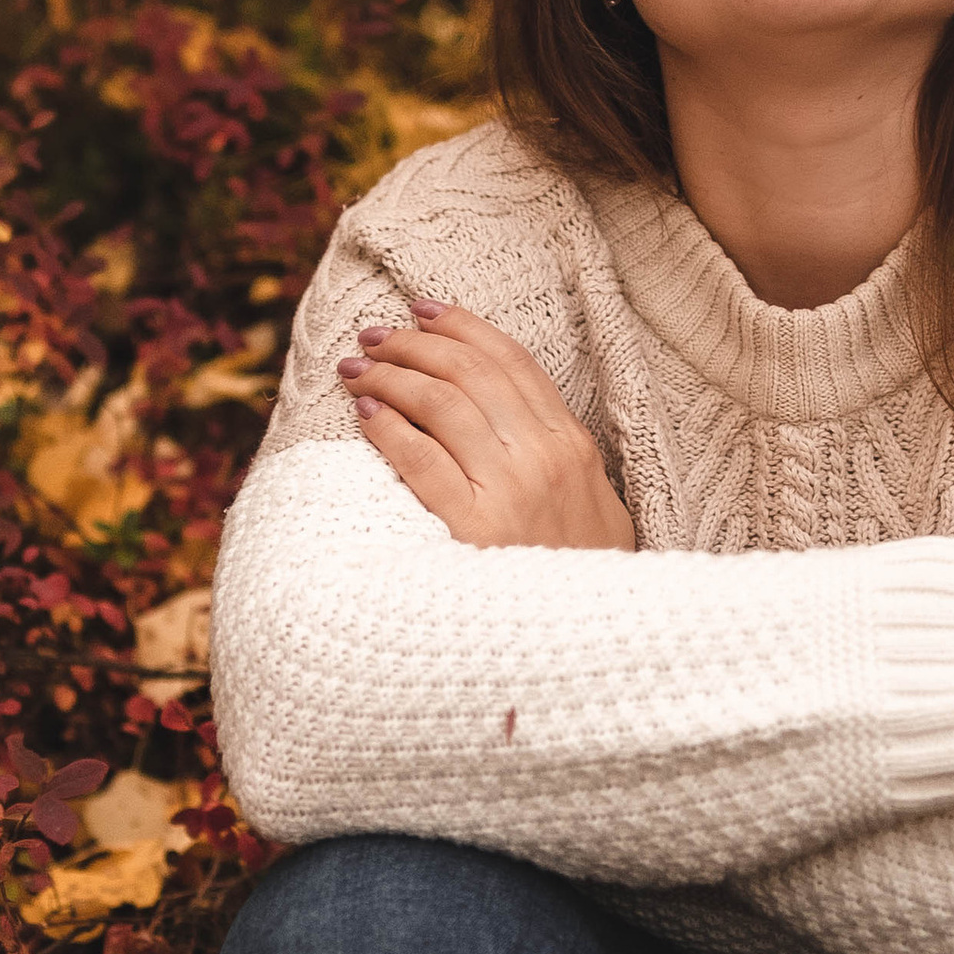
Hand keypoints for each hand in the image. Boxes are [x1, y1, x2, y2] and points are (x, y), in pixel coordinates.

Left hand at [336, 299, 636, 549]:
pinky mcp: (473, 530)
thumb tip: (513, 420)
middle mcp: (544, 458)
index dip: (463, 327)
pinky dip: (390, 429)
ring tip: (357, 369)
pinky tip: (365, 415)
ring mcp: (510, 492)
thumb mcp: (594, 507)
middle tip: (374, 336)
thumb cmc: (586, 579)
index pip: (512, 362)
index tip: (423, 309)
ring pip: (441, 404)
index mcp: (572, 446)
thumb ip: (559, 460)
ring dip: (391, 376)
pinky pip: (421, 461)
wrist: (596, 643)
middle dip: (414, 343)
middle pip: (469, 372)